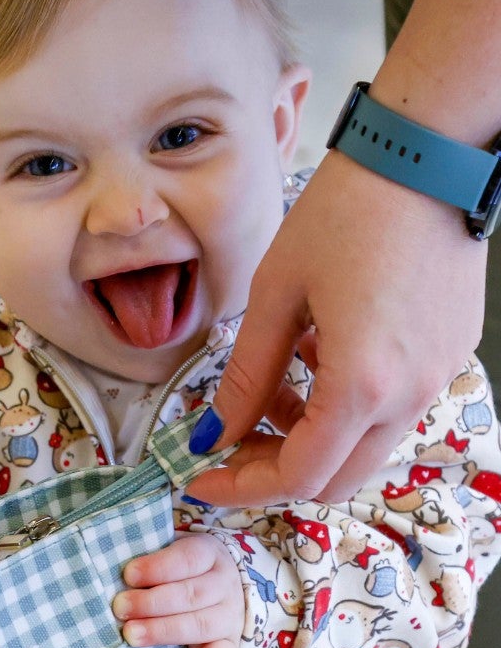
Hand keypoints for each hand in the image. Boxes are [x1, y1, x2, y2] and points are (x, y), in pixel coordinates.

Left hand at [112, 534, 241, 647]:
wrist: (225, 590)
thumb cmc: (183, 567)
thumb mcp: (171, 550)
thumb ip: (150, 555)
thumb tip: (112, 566)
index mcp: (210, 553)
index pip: (187, 559)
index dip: (157, 567)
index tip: (128, 575)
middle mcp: (224, 585)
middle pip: (191, 594)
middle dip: (151, 602)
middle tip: (120, 608)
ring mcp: (230, 617)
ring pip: (200, 625)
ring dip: (162, 631)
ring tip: (131, 635)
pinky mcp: (230, 647)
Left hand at [191, 151, 484, 503]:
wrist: (422, 160)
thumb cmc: (344, 216)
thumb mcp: (275, 296)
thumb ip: (246, 376)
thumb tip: (213, 433)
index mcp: (362, 384)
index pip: (297, 475)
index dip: (242, 486)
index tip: (199, 478)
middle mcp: (411, 394)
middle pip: (334, 476)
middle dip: (272, 468)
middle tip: (225, 439)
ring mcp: (437, 377)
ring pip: (363, 444)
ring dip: (307, 433)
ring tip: (268, 382)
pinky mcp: (448, 354)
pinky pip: (390, 406)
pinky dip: (343, 403)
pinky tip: (314, 351)